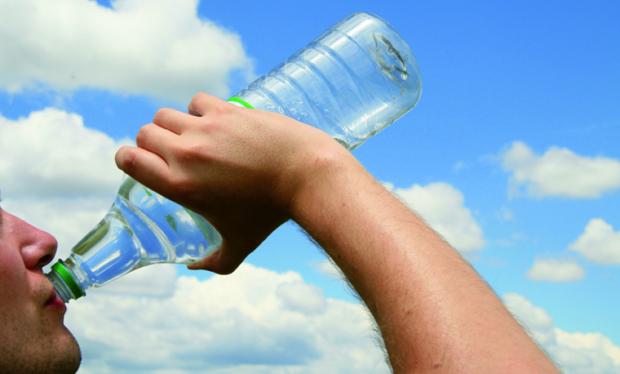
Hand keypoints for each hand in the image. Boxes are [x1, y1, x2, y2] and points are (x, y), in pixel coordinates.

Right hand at [115, 93, 347, 273]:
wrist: (304, 175)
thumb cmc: (270, 214)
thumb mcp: (240, 245)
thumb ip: (215, 263)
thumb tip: (194, 267)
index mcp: (179, 185)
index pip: (128, 160)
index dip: (129, 160)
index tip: (144, 164)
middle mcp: (185, 154)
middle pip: (144, 134)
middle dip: (153, 144)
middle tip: (175, 155)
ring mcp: (205, 128)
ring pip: (166, 115)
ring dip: (174, 126)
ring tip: (195, 138)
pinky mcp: (225, 110)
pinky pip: (196, 101)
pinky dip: (200, 110)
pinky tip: (216, 124)